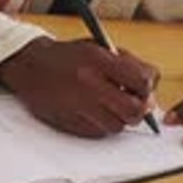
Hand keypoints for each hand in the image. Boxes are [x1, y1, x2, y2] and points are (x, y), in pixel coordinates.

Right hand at [0, 36, 158, 137]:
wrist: (31, 66)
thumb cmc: (70, 55)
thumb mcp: (100, 48)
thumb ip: (128, 65)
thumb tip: (151, 91)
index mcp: (99, 61)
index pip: (141, 80)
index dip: (148, 86)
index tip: (145, 87)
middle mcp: (89, 84)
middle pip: (133, 110)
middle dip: (140, 108)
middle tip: (136, 103)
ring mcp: (79, 106)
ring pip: (118, 126)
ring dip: (121, 118)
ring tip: (113, 105)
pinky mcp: (70, 124)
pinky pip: (99, 133)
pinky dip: (103, 125)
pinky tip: (97, 111)